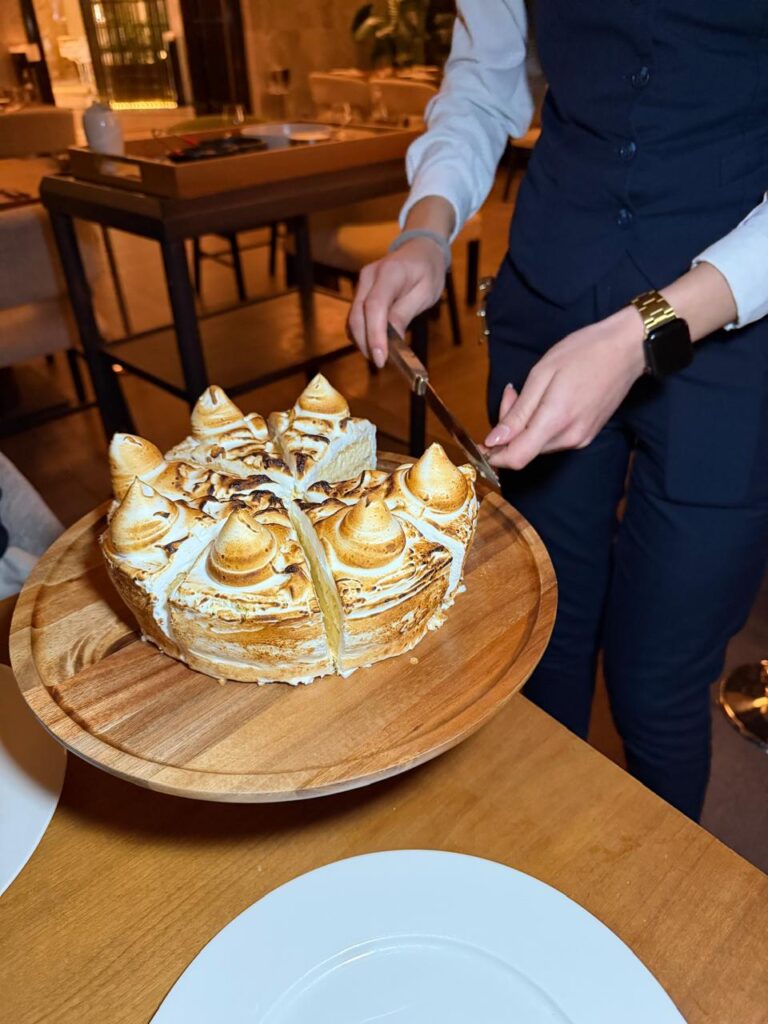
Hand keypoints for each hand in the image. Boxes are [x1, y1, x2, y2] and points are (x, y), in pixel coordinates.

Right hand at [347, 236, 445, 366]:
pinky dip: (361, 333)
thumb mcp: (425, 293)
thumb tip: (391, 339)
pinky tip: (374, 343)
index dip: (374, 335)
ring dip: (362, 340)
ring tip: (379, 355)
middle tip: (380, 362)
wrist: (420, 249)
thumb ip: (405, 314)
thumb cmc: (427, 270)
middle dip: (365, 343)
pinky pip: (355, 316)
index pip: (374, 306)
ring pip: (352, 318)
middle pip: (357, 315)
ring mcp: (362, 283)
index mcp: (390, 273)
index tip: (380, 358)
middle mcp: (369, 276)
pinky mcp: (360, 291)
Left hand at [482, 307, 645, 469]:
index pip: (517, 458)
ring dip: (525, 424)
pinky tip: (546, 400)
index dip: (495, 456)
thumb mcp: (542, 375)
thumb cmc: (584, 353)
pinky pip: (554, 438)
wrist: (627, 348)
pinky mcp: (587, 435)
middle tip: (511, 392)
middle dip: (509, 429)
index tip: (483, 443)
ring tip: (529, 391)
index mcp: (555, 422)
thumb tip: (494, 441)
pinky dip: (541, 424)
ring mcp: (581, 439)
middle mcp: (570, 438)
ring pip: (538, 444)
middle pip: (525, 450)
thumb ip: (518, 413)